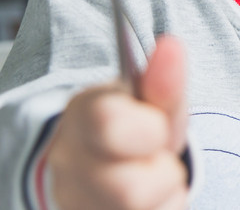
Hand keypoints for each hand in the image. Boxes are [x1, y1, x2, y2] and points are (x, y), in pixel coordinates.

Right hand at [46, 35, 188, 209]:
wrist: (108, 163)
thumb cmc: (134, 127)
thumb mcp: (151, 101)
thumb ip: (164, 80)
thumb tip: (172, 45)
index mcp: (81, 118)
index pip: (108, 124)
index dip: (149, 131)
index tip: (158, 129)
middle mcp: (68, 169)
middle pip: (128, 191)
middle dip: (162, 173)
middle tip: (156, 158)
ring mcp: (74, 204)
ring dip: (165, 196)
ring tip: (154, 178)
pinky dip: (163, 209)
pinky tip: (150, 201)